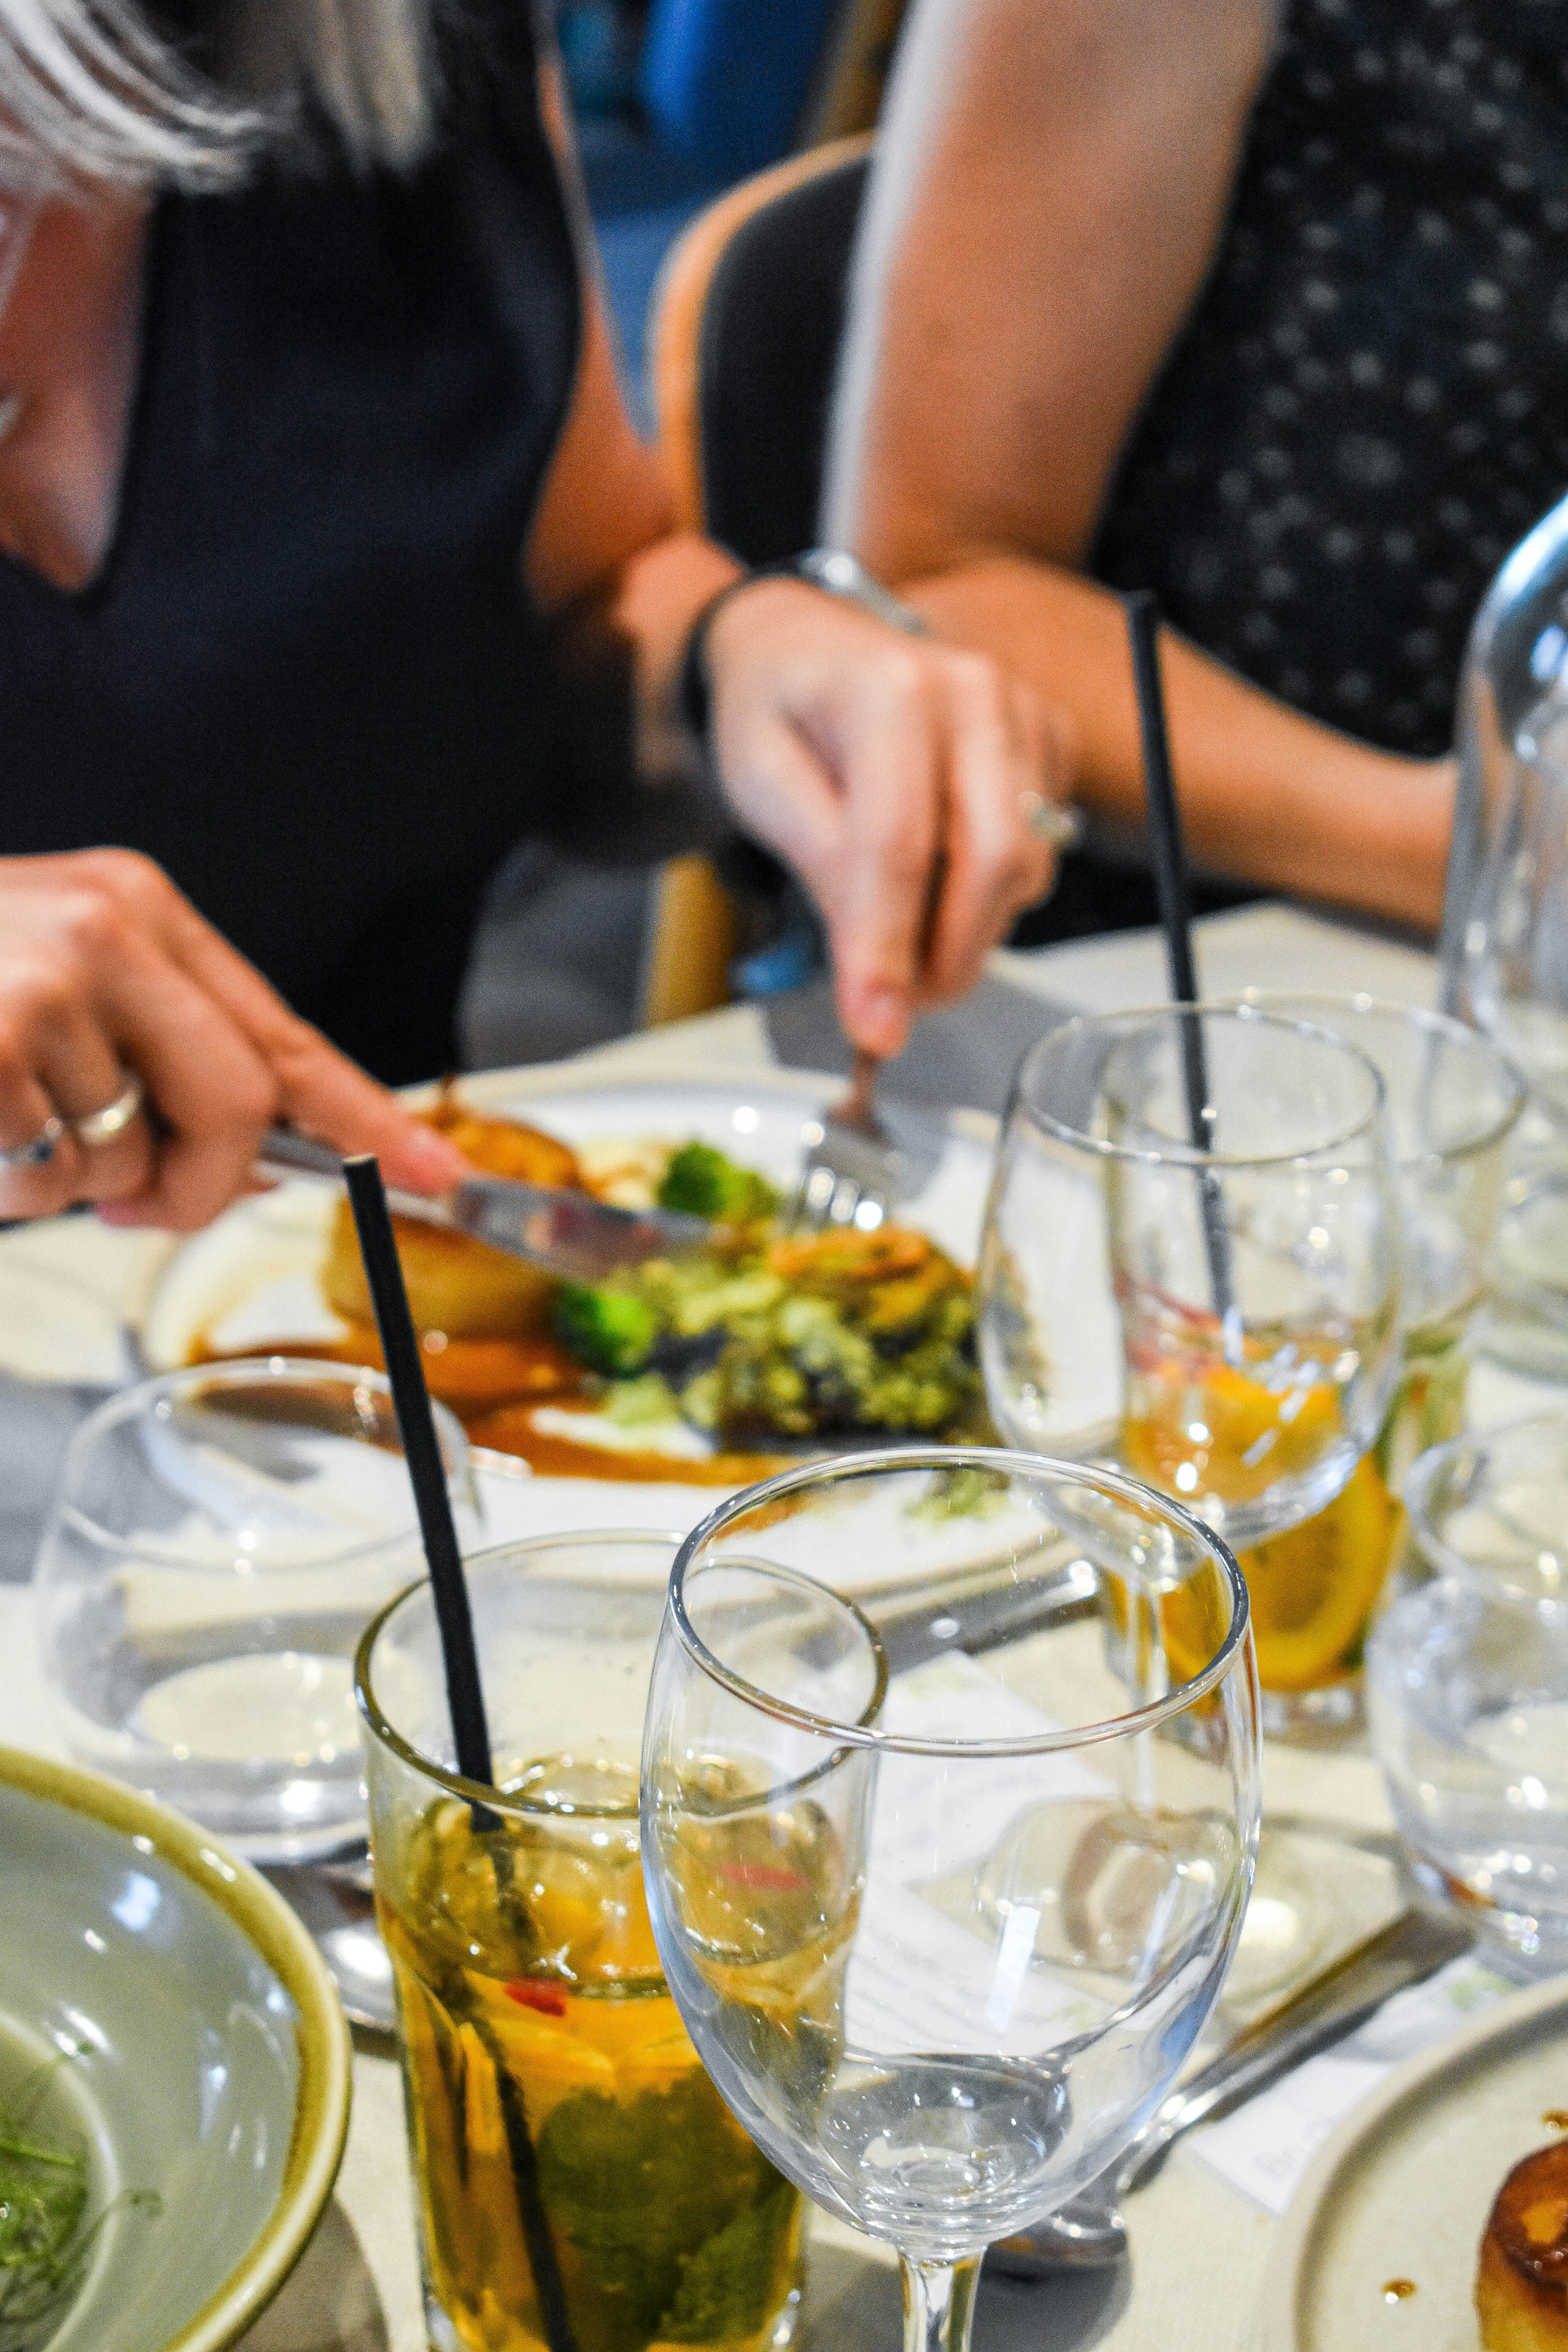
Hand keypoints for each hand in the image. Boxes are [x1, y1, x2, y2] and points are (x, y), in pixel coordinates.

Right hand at [0, 850, 468, 1229]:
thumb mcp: (54, 984)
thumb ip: (157, 1054)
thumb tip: (247, 1160)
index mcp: (134, 908)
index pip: (282, 1031)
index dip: (370, 1115)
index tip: (440, 1172)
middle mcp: (105, 929)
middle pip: (239, 1106)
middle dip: (201, 1184)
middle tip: (142, 1204)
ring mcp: (46, 984)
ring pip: (126, 1159)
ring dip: (64, 1178)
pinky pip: (45, 1180)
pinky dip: (4, 1185)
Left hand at [702, 576, 1070, 1054]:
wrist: (810, 647)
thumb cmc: (778, 711)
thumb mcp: (761, 784)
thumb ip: (821, 871)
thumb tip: (871, 982)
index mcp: (889, 690)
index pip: (900, 846)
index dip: (889, 950)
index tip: (875, 1029)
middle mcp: (973, 692)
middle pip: (993, 859)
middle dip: (949, 953)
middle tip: (898, 1001)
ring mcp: (1023, 713)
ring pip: (1027, 865)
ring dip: (968, 926)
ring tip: (904, 926)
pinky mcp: (1050, 740)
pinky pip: (1044, 847)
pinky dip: (993, 887)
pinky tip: (941, 869)